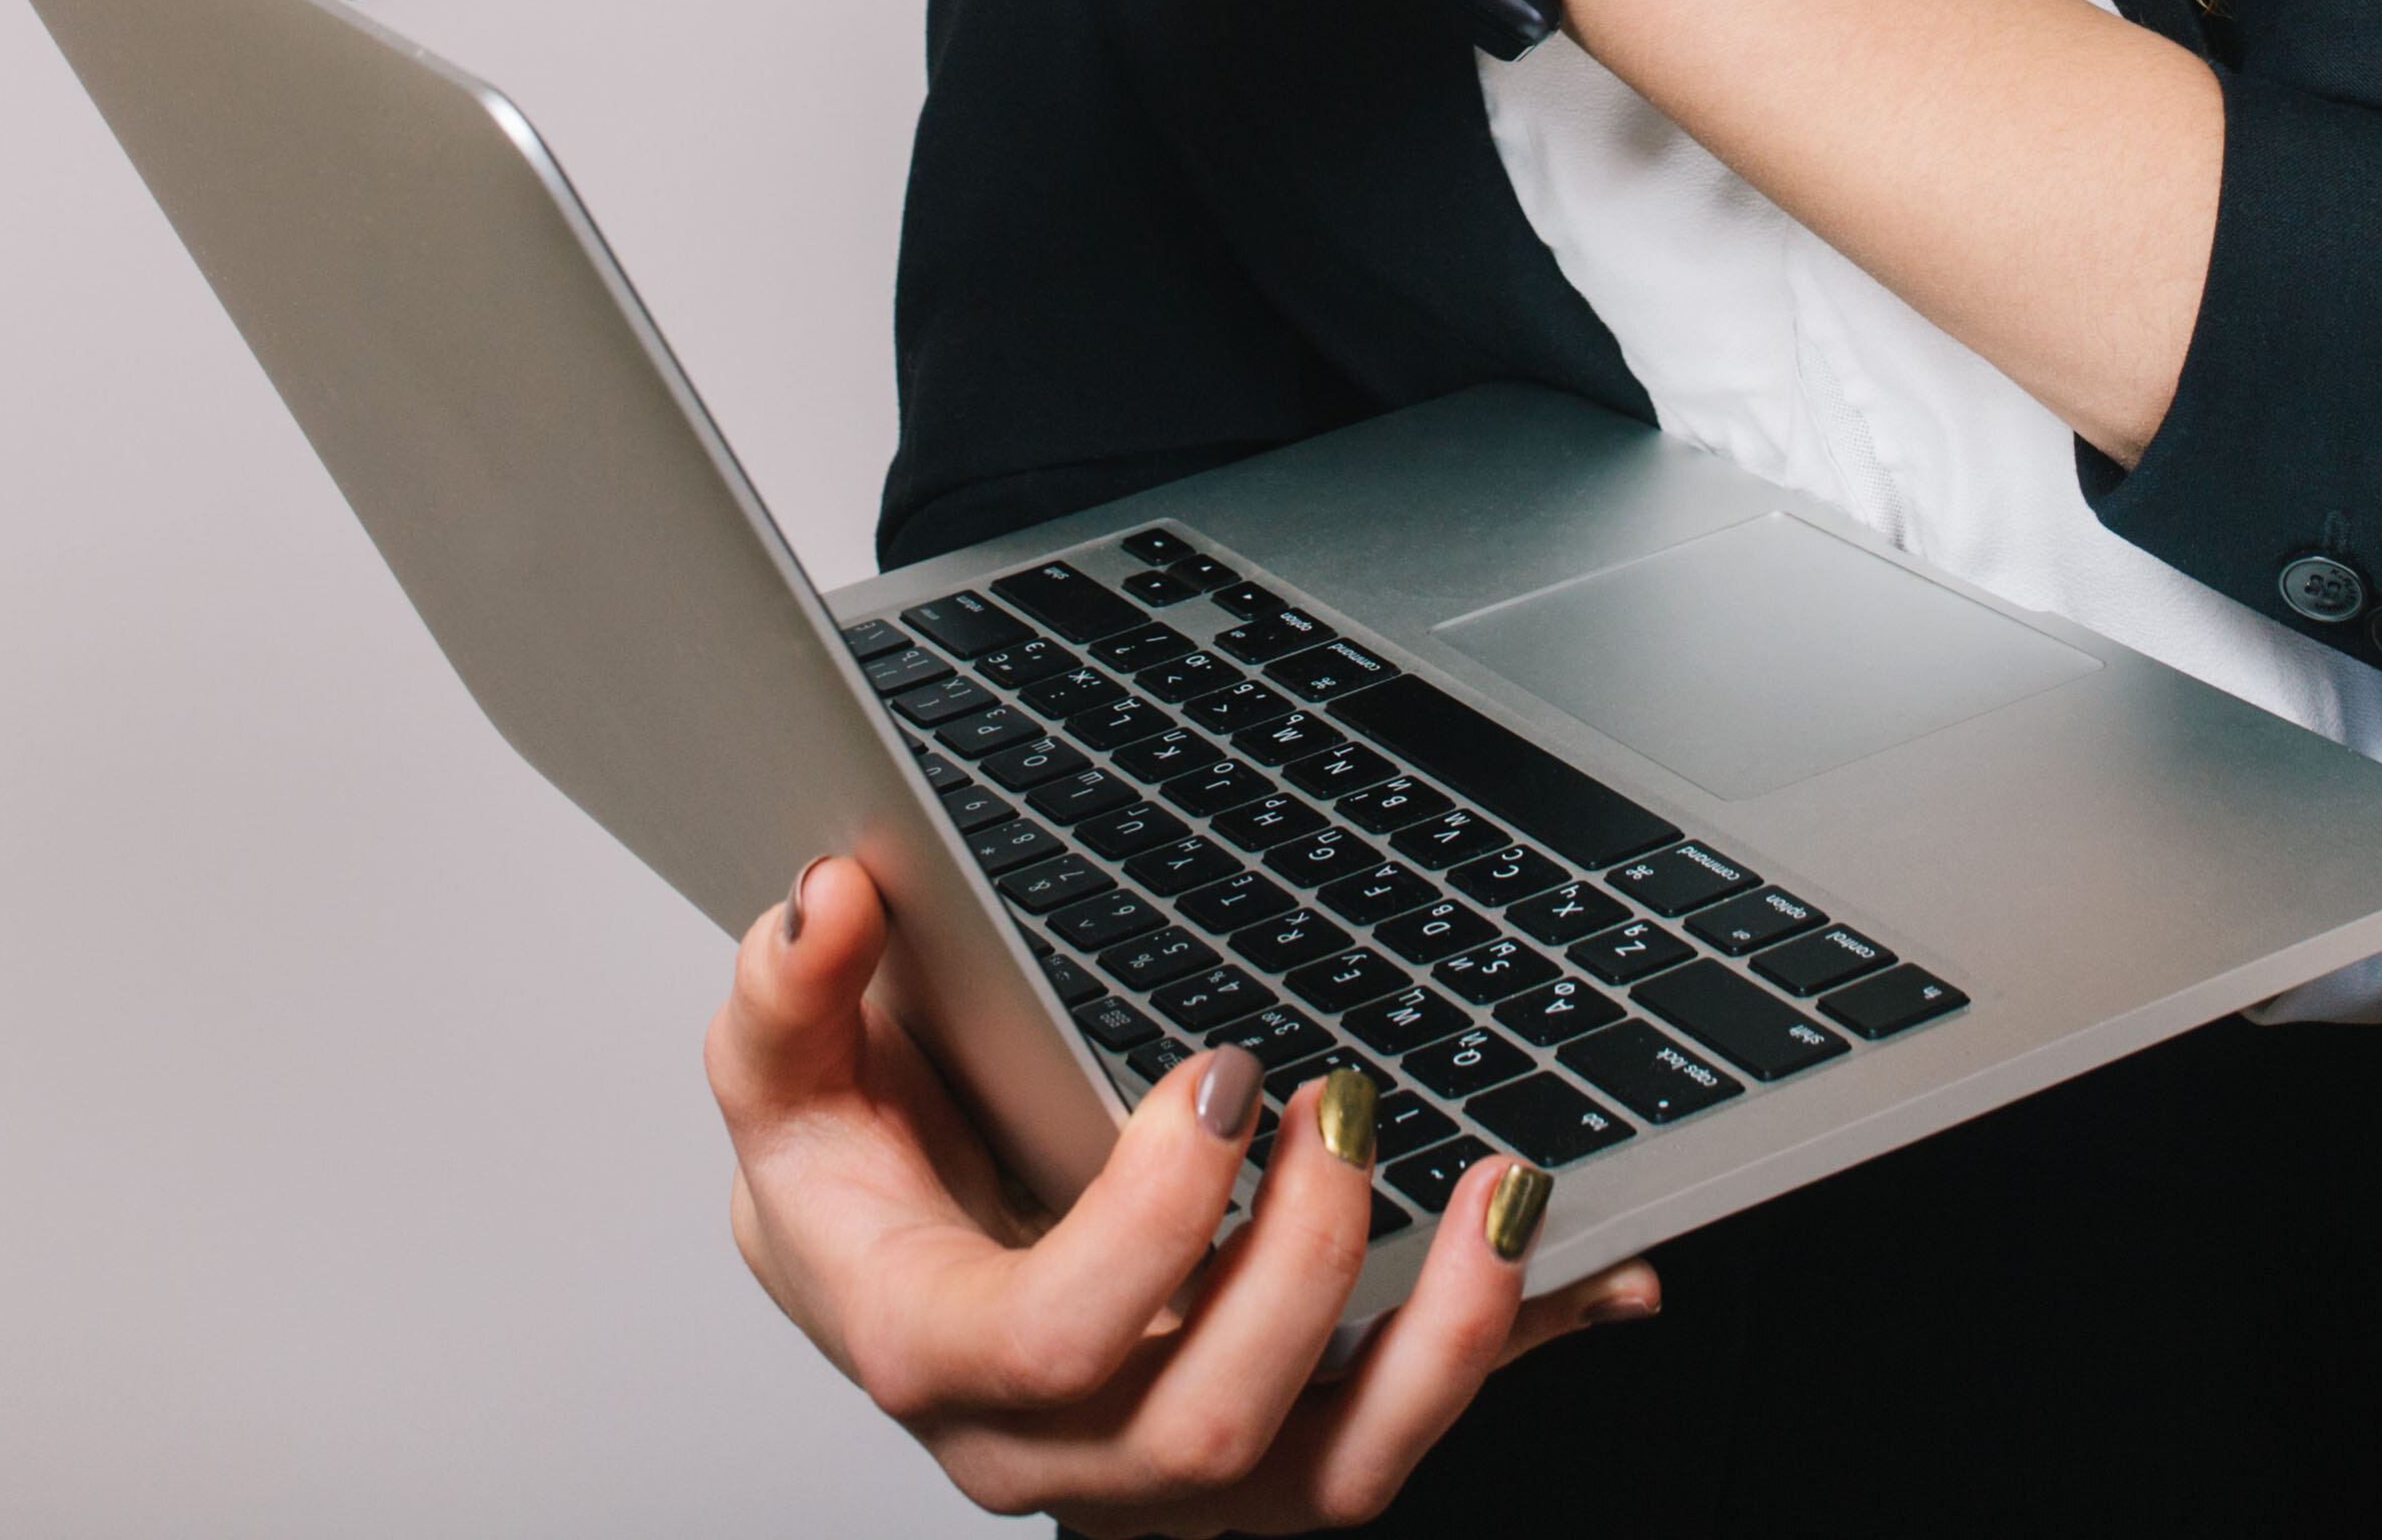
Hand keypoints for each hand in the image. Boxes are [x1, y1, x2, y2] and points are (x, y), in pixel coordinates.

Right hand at [719, 854, 1654, 1529]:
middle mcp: (1054, 1451)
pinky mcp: (1264, 1466)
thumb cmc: (847, 1181)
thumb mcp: (780, 1077)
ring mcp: (1167, 1476)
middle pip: (1207, 1427)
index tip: (1222, 1078)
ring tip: (1508, 1193)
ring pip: (1328, 1482)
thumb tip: (831, 899)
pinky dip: (1505, 1356)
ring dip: (1444, 1340)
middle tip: (1346, 1106)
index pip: (1057, 1340)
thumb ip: (787, 990)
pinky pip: (1396, 1443)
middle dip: (1304, 1263)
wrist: (879, 1267)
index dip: (1158, 1221)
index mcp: (935, 1355)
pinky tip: (1601, 1270)